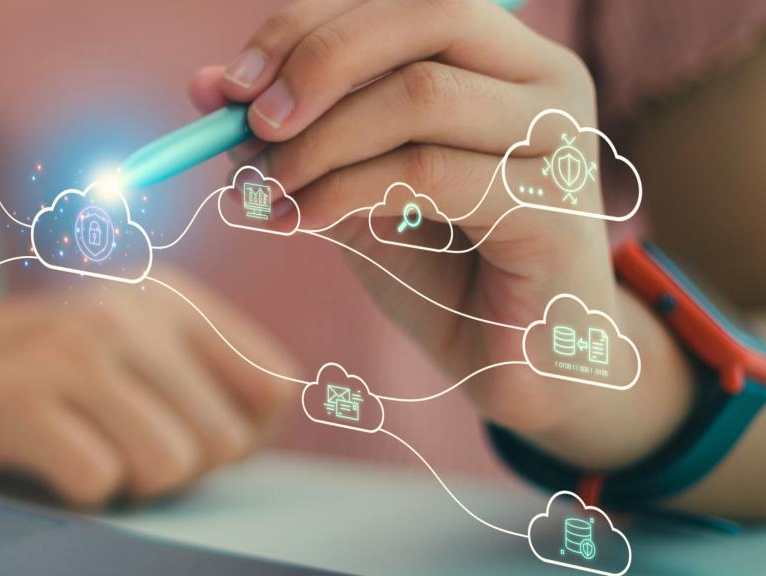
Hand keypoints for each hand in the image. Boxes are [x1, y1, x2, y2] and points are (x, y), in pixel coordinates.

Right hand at [0, 271, 294, 506]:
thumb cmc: (39, 372)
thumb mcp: (131, 346)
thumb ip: (205, 375)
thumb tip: (260, 434)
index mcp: (170, 297)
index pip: (275, 388)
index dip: (239, 434)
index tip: (179, 428)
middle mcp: (127, 312)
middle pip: (225, 442)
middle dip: (179, 469)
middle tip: (116, 443)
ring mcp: (69, 352)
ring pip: (171, 466)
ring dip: (130, 483)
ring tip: (85, 449)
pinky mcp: (15, 398)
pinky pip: (98, 482)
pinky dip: (77, 489)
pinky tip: (42, 455)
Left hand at [189, 0, 691, 469]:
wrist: (512, 366)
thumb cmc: (438, 268)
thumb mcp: (347, 186)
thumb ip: (289, 133)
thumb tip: (206, 86)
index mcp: (500, 55)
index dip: (306, 26)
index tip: (231, 87)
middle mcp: (545, 80)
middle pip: (423, 17)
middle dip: (317, 63)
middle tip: (252, 124)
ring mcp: (560, 139)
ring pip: (421, 95)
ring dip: (320, 141)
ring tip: (267, 191)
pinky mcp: (553, 209)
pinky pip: (428, 171)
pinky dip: (343, 191)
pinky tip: (300, 221)